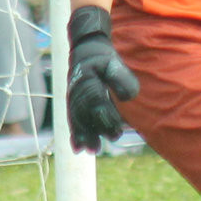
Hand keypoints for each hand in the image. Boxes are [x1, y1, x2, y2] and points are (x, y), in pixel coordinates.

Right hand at [66, 5, 138, 152]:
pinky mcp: (73, 104)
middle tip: (111, 140)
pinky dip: (75, 134)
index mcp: (87, 79)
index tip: (116, 130)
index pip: (96, 101)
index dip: (105, 116)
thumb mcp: (113, 63)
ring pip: (77, 119)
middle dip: (97, 129)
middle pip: (86, 113)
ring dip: (84, 136)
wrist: (85, 50)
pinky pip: (72, 120)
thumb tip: (128, 97)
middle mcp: (77, 90)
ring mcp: (73, 98)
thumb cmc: (102, 58)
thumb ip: (121, 78)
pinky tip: (78, 149)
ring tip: (92, 150)